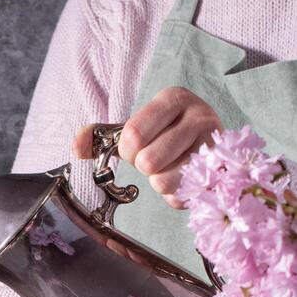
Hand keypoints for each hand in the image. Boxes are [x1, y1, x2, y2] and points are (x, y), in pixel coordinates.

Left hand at [73, 87, 222, 208]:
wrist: (208, 145)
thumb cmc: (165, 135)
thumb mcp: (134, 128)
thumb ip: (101, 137)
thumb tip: (76, 147)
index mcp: (173, 99)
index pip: (133, 135)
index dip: (126, 150)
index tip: (135, 147)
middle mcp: (199, 116)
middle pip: (148, 161)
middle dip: (143, 167)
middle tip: (153, 159)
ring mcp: (213, 146)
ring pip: (164, 182)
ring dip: (157, 183)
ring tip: (168, 169)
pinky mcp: (220, 174)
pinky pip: (181, 197)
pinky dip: (172, 195)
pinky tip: (181, 180)